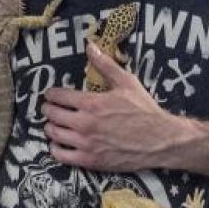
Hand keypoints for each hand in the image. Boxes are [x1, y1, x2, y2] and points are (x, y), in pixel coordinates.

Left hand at [44, 43, 198, 171]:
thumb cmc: (144, 110)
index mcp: (92, 103)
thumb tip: (89, 46)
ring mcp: (86, 144)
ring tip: (53, 124)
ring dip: (50, 127)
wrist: (160, 140)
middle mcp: (85, 124)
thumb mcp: (126, 82)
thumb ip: (105, 64)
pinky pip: (61, 155)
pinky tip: (59, 143)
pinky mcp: (90, 161)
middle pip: (52, 115)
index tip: (51, 94)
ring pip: (54, 134)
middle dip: (48, 109)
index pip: (58, 96)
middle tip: (50, 107)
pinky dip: (55, 148)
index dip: (51, 94)